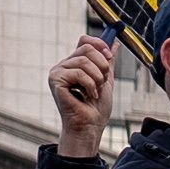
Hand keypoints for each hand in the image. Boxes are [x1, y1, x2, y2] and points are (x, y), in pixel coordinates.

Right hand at [47, 33, 115, 158]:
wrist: (90, 127)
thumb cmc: (96, 109)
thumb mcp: (106, 80)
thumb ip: (108, 62)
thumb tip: (114, 43)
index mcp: (74, 64)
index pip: (85, 41)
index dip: (99, 44)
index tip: (109, 55)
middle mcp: (64, 65)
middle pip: (86, 48)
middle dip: (102, 65)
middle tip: (103, 81)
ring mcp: (57, 72)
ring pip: (84, 61)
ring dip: (97, 78)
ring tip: (95, 91)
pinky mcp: (55, 80)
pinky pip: (79, 73)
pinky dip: (90, 85)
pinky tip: (88, 95)